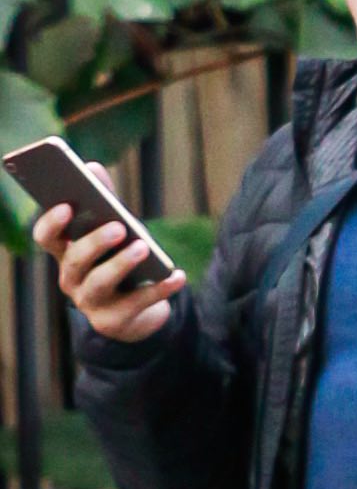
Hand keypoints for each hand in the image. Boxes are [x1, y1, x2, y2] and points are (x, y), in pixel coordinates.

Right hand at [33, 162, 186, 342]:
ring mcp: (92, 303)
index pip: (47, 237)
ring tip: (144, 246)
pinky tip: (178, 275)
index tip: (67, 205)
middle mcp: (72, 279)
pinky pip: (138, 303)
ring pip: (100, 284)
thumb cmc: (118, 261)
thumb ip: (102, 199)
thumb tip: (92, 167)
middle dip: (95, 242)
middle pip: (76, 260)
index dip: (52, 222)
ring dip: (122, 264)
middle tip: (119, 226)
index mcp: (66, 253)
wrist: (133, 312)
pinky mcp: (116, 322)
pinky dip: (160, 288)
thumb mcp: (112, 230)